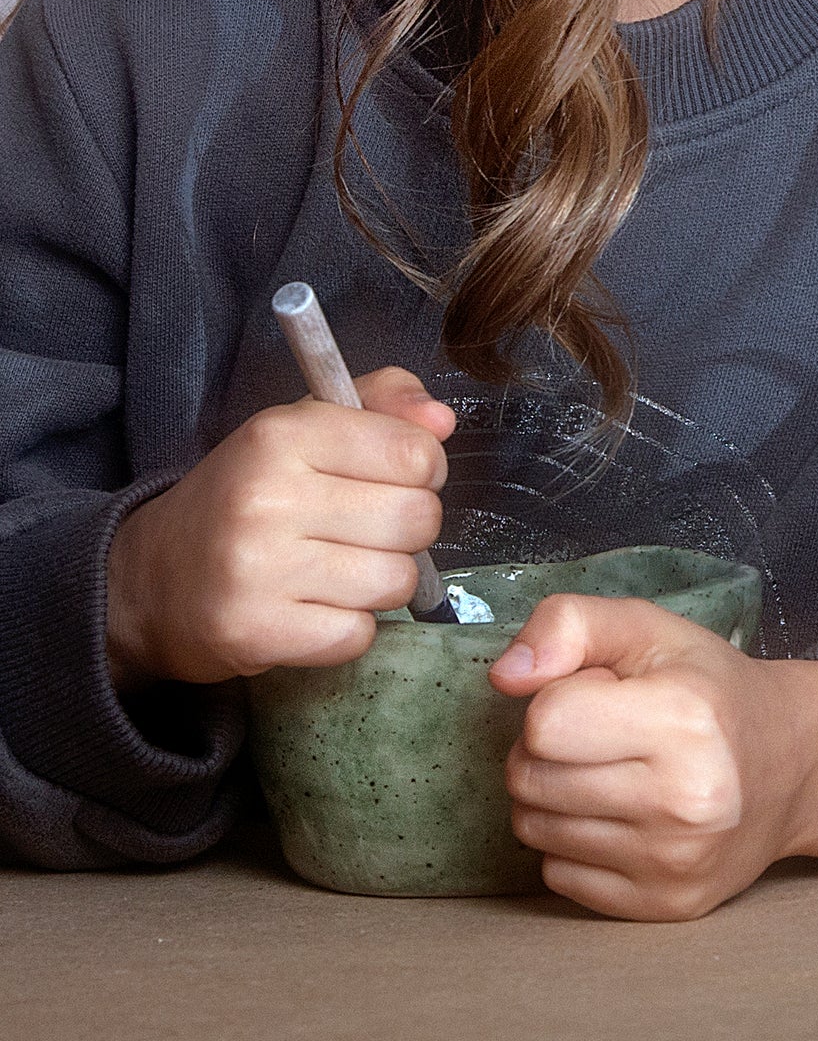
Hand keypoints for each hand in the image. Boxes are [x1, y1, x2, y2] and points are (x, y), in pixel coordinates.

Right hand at [106, 368, 454, 686]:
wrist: (150, 579)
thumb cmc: (247, 496)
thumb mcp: (304, 427)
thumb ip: (383, 405)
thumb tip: (443, 422)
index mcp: (283, 435)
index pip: (415, 454)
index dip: (422, 472)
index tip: (390, 480)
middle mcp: (266, 497)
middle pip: (418, 519)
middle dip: (407, 530)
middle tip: (363, 531)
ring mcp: (257, 569)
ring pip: (397, 582)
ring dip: (380, 583)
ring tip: (336, 571)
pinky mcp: (254, 632)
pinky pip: (358, 635)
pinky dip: (348, 629)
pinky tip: (312, 609)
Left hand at [494, 598, 817, 920]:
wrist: (796, 765)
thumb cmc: (711, 690)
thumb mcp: (650, 630)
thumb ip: (570, 623)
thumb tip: (505, 676)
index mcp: (684, 720)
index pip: (544, 723)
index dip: (561, 700)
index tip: (604, 697)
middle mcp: (684, 800)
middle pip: (529, 780)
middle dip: (548, 752)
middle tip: (601, 738)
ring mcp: (675, 862)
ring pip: (536, 831)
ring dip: (556, 799)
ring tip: (612, 775)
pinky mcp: (664, 906)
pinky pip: (558, 878)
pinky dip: (575, 847)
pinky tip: (623, 821)